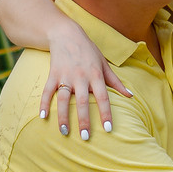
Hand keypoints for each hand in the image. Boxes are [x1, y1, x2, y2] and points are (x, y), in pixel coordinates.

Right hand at [40, 23, 131, 140]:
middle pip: (82, 101)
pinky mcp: (53, 74)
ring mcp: (65, 76)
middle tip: (86, 137)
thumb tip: (130, 96)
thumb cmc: (88, 50)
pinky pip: (47, 91)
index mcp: (96, 75)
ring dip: (63, 116)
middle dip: (84, 120)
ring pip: (63, 99)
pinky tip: (42, 116)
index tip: (108, 129)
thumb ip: (116, 82)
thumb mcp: (104, 64)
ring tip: (64, 132)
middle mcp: (81, 77)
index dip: (106, 113)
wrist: (66, 34)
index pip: (103, 97)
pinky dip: (44, 103)